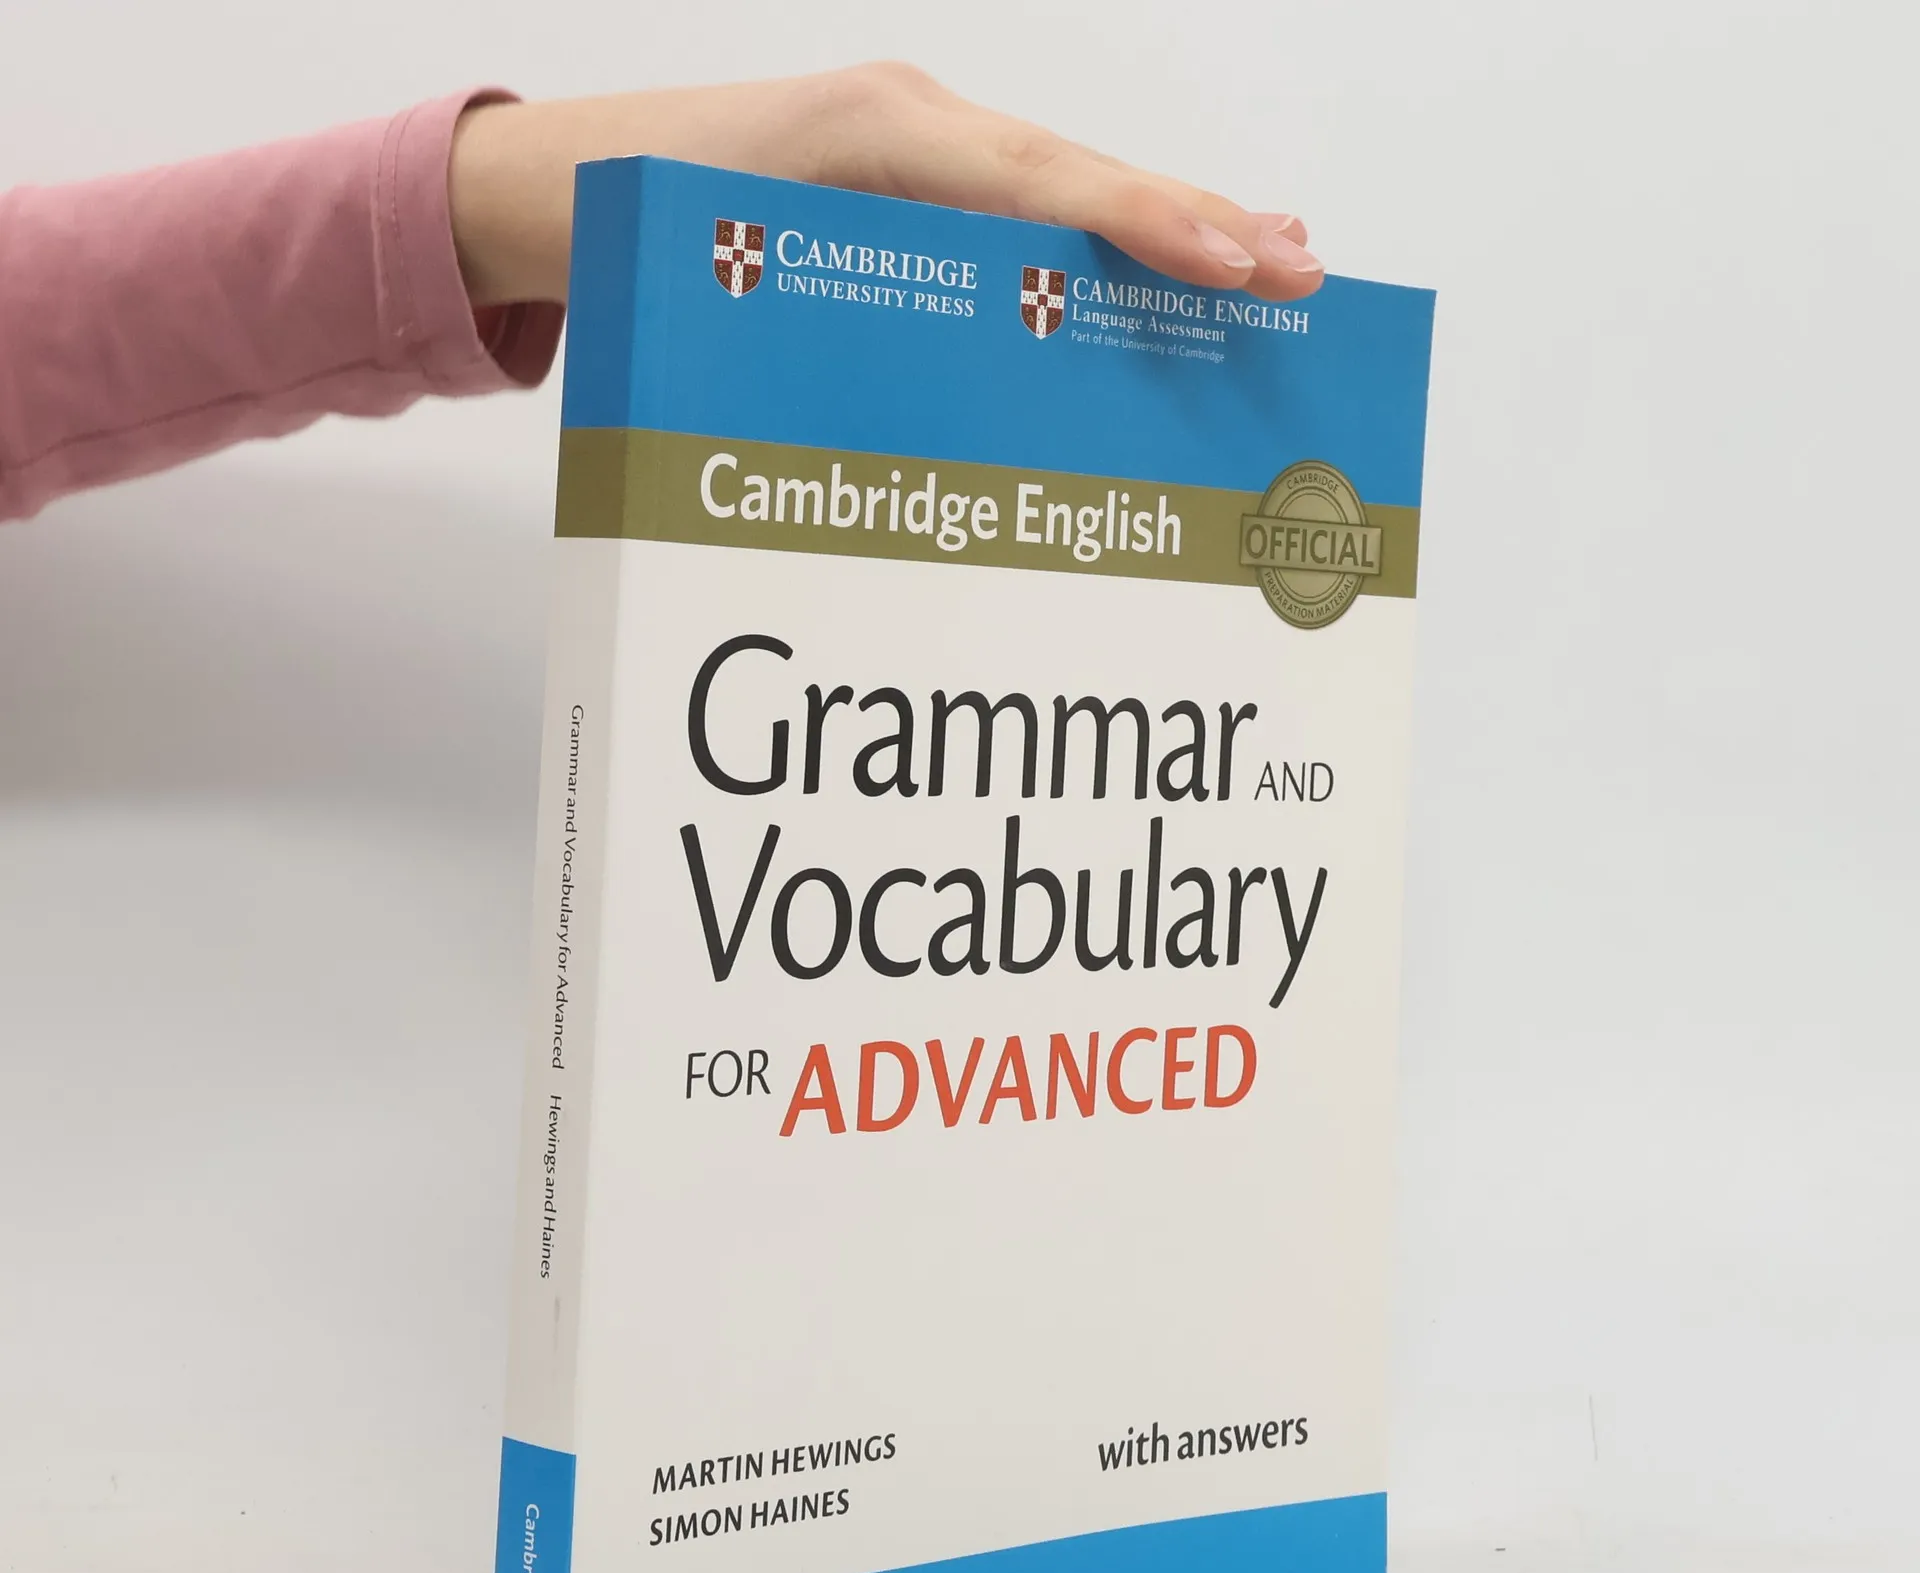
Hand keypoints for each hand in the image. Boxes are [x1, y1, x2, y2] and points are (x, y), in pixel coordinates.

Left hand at [448, 64, 1321, 308]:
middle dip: (1191, 222)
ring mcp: (915, 139)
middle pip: (1078, 172)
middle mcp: (909, 122)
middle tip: (1296, 269)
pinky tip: (1165, 245)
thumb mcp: (721, 277)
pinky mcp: (912, 169)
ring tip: (1270, 255)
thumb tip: (953, 414)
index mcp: (873, 135)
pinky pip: (1026, 197)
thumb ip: (833, 321)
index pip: (1037, 180)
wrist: (554, 183)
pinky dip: (1104, 225)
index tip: (1224, 256)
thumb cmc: (628, 230)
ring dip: (1168, 223)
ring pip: (1065, 182)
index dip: (1137, 221)